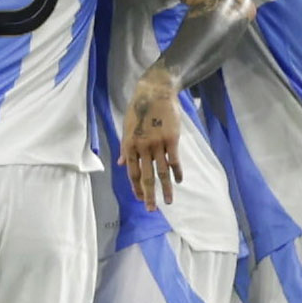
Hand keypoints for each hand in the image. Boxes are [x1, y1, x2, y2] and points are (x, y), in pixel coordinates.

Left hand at [123, 67, 182, 203]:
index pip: (132, 172)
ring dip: (166, 188)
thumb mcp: (127, 128)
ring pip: (162, 172)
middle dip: (149, 195)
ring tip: (168, 201)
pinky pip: (174, 160)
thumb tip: (122, 164)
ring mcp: (158, 144)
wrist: (155, 92)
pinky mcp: (172, 139)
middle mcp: (143, 147)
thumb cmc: (139, 109)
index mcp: (130, 145)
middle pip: (146, 176)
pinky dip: (177, 172)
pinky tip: (179, 181)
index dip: (136, 188)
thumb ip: (125, 147)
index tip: (140, 199)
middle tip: (151, 209)